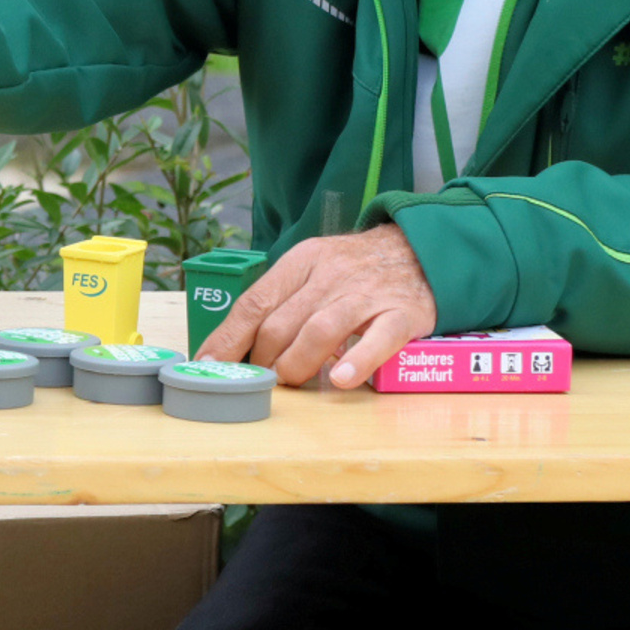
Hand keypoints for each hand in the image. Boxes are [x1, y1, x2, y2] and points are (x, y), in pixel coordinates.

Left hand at [202, 225, 436, 389]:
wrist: (421, 248)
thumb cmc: (355, 268)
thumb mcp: (313, 269)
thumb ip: (280, 301)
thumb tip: (235, 343)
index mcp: (301, 262)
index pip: (254, 302)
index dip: (228, 338)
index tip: (208, 365)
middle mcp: (329, 275)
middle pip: (280, 322)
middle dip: (261, 359)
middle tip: (259, 379)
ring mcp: (366, 294)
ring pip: (319, 330)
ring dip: (296, 364)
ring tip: (290, 382)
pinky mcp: (403, 314)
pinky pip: (378, 339)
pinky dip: (357, 361)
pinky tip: (340, 379)